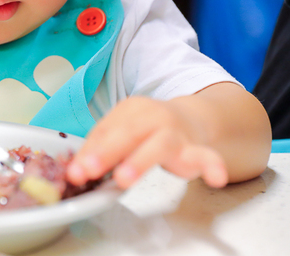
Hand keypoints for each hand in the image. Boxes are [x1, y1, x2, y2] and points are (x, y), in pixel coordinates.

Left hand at [67, 96, 228, 188]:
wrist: (191, 120)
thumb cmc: (148, 130)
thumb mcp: (122, 132)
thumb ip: (101, 149)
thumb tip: (75, 170)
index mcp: (130, 110)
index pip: (105, 130)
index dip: (89, 151)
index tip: (75, 170)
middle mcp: (153, 117)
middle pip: (127, 133)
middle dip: (106, 153)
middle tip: (89, 170)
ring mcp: (176, 132)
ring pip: (159, 145)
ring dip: (139, 162)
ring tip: (123, 180)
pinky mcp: (196, 149)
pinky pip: (208, 156)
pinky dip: (212, 166)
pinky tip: (215, 178)